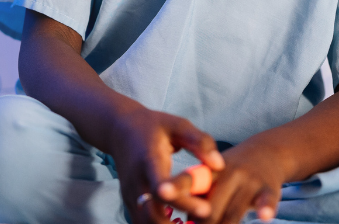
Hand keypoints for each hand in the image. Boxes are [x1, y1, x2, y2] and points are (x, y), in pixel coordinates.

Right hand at [109, 107, 224, 223]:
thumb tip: (219, 165)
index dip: (181, 201)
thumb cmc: (153, 126)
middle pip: (152, 216)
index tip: (205, 210)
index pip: (161, 187)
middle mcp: (136, 182)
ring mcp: (130, 195)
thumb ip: (200, 142)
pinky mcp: (129, 203)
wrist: (119, 130)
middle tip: (204, 223)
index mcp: (149, 160)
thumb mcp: (178, 125)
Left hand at [159, 138, 286, 223]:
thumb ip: (195, 197)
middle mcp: (227, 173)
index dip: (175, 188)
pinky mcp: (268, 188)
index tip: (162, 192)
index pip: (188, 181)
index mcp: (207, 172)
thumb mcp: (210, 179)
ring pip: (233, 214)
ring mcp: (249, 180)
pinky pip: (266, 200)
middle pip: (209, 210)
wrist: (266, 153)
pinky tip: (264, 217)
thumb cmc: (229, 174)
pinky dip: (265, 209)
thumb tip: (185, 222)